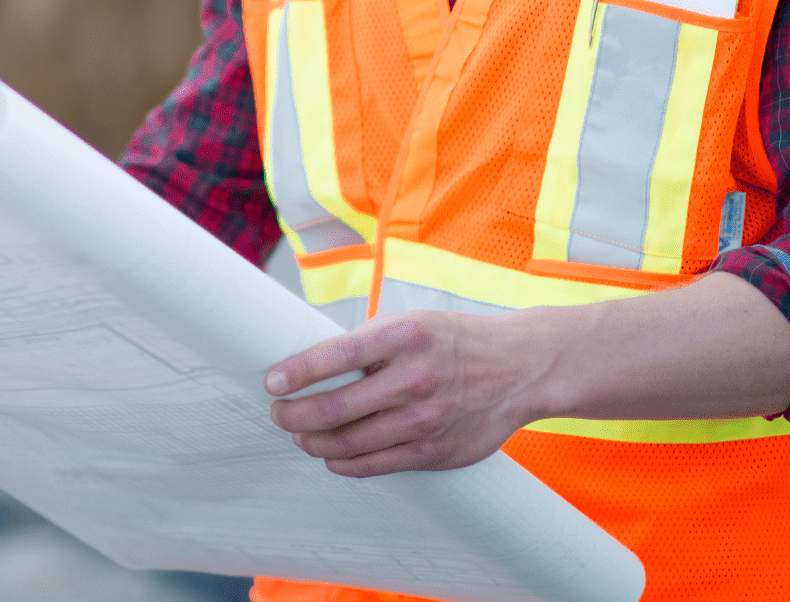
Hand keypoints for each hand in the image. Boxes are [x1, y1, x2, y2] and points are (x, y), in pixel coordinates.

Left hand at [264, 312, 528, 475]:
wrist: (518, 368)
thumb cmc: (453, 340)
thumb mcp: (410, 324)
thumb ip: (367, 344)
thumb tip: (313, 365)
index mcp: (402, 338)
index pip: (334, 356)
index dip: (296, 372)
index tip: (270, 383)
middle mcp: (413, 379)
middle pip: (336, 408)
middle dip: (295, 415)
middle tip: (278, 413)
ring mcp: (426, 419)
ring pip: (352, 443)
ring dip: (314, 441)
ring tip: (300, 435)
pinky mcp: (436, 451)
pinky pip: (377, 465)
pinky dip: (345, 463)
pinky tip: (331, 455)